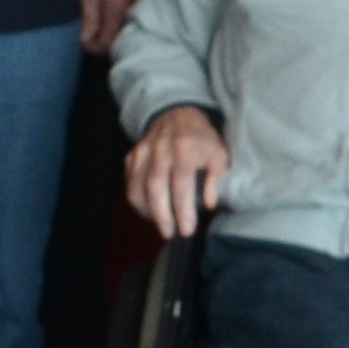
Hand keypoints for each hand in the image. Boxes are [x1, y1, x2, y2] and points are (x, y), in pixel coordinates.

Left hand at [77, 0, 149, 55]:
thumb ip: (89, 15)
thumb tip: (86, 38)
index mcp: (117, 11)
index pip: (107, 41)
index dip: (94, 48)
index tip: (84, 44)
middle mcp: (132, 10)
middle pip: (120, 36)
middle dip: (105, 41)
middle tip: (91, 36)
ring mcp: (141, 0)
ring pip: (129, 24)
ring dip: (115, 30)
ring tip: (102, 26)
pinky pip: (135, 12)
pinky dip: (125, 18)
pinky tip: (116, 13)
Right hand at [128, 108, 232, 239]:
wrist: (178, 113)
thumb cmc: (202, 140)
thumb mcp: (219, 154)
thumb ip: (216, 178)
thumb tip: (209, 204)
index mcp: (185, 147)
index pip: (181, 183)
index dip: (183, 210)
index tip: (187, 230)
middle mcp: (160, 148)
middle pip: (155, 187)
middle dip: (162, 215)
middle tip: (170, 234)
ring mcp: (142, 151)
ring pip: (137, 187)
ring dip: (148, 212)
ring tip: (161, 225)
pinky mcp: (131, 156)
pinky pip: (129, 184)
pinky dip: (138, 202)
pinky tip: (151, 211)